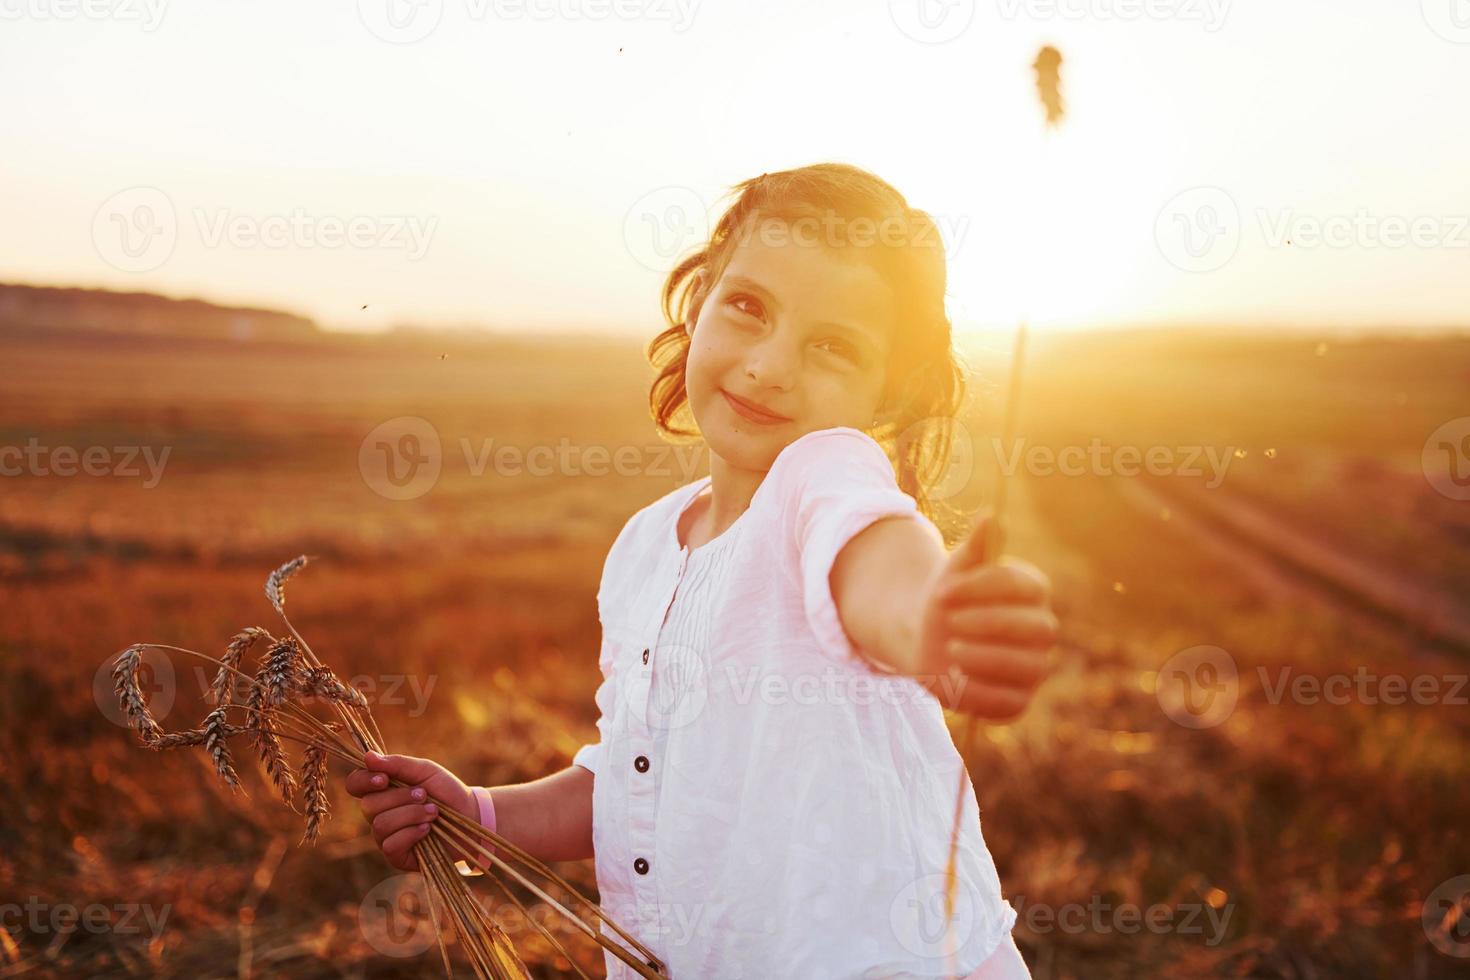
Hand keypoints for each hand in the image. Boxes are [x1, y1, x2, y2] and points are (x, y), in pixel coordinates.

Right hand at [344, 752, 478, 870]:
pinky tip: (428, 829)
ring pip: (381, 825)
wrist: (469, 815)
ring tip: (433, 812)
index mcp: (381, 791)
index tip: (384, 779)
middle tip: (424, 795)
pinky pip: (390, 845)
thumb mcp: (424, 770)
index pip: (355, 785)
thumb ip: (396, 764)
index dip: (364, 781)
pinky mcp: (396, 856)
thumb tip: (367, 757)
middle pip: (368, 805)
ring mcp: (385, 836)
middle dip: (400, 798)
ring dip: (411, 815)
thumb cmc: (445, 791)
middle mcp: (378, 814)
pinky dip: (412, 833)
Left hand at [914, 513, 1057, 721]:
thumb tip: (989, 517)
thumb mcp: (953, 573)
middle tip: (948, 622)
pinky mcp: (1017, 701)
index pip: (1022, 586)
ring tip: (950, 649)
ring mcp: (1034, 667)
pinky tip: (954, 677)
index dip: (982, 587)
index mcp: (1032, 590)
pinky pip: (1012, 703)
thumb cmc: (947, 599)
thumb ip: (973, 550)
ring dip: (986, 658)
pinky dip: (981, 692)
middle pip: (1035, 628)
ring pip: (1029, 667)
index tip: (942, 592)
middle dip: (988, 623)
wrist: (925, 637)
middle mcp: (1042, 629)